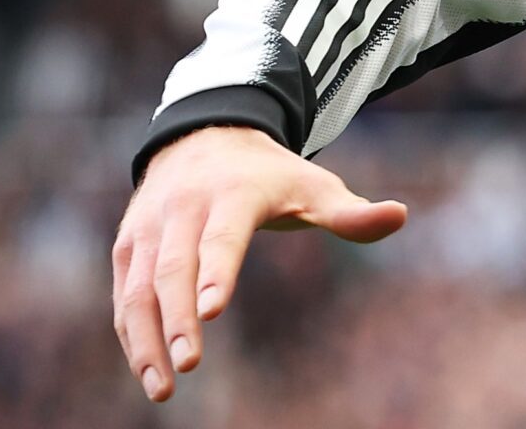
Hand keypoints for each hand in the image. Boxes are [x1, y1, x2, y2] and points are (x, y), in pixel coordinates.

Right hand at [111, 125, 407, 403]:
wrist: (206, 137)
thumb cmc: (270, 175)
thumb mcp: (313, 186)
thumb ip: (350, 213)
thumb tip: (401, 215)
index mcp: (232, 193)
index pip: (222, 236)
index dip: (216, 271)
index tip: (212, 311)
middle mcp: (183, 209)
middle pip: (173, 267)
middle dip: (177, 319)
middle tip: (190, 365)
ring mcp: (149, 228)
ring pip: (139, 288)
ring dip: (145, 340)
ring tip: (163, 388)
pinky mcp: (129, 246)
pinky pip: (124, 294)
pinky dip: (130, 334)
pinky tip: (148, 370)